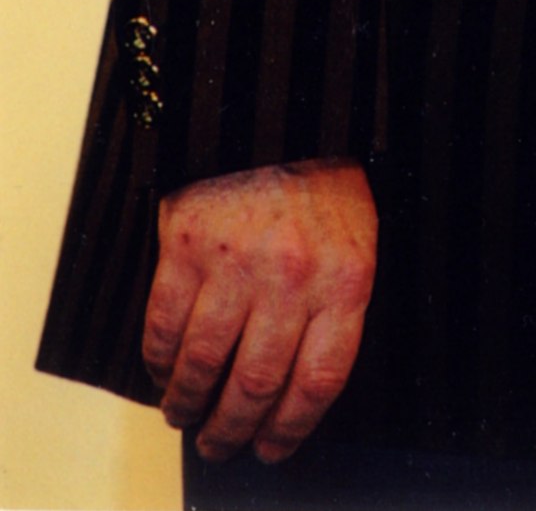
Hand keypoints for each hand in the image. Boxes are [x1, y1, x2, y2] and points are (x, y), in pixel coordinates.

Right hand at [143, 158, 376, 462]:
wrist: (280, 106)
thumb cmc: (322, 177)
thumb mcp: (357, 237)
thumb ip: (336, 307)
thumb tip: (302, 386)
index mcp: (346, 277)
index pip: (319, 381)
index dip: (292, 429)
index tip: (272, 448)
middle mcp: (294, 276)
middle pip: (258, 384)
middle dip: (234, 429)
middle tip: (221, 444)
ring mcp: (238, 262)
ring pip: (206, 365)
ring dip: (189, 404)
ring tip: (184, 415)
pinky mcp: (187, 245)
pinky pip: (165, 327)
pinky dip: (160, 362)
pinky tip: (164, 371)